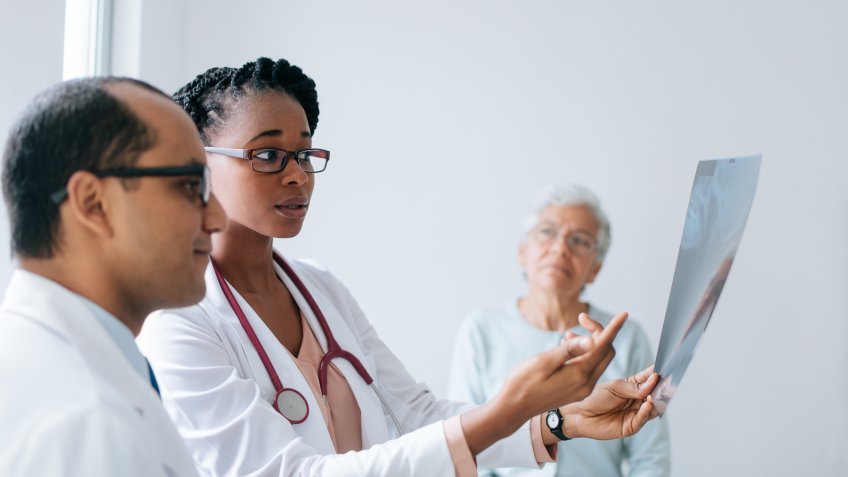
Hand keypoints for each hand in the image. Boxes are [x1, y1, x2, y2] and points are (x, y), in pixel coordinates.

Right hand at [460, 312, 627, 454]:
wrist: (514, 408)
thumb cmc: (524, 382)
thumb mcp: (544, 361)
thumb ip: (569, 350)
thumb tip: (591, 339)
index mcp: (580, 375)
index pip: (603, 346)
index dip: (614, 328)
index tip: (624, 314)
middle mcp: (586, 384)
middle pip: (606, 352)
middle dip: (599, 333)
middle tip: (580, 320)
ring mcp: (582, 389)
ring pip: (597, 360)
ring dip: (590, 344)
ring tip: (567, 334)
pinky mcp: (576, 392)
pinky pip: (588, 369)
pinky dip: (584, 355)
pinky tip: (566, 348)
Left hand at [560, 366, 659, 439]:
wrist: (581, 415)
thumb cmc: (596, 398)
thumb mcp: (615, 387)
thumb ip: (634, 387)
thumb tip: (654, 380)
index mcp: (634, 387)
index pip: (650, 379)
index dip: (658, 374)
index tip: (666, 368)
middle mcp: (638, 400)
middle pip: (655, 394)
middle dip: (661, 388)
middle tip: (666, 382)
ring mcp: (636, 413)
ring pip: (653, 407)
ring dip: (656, 400)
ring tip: (655, 393)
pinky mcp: (632, 426)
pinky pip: (643, 419)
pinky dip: (647, 411)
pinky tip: (648, 403)